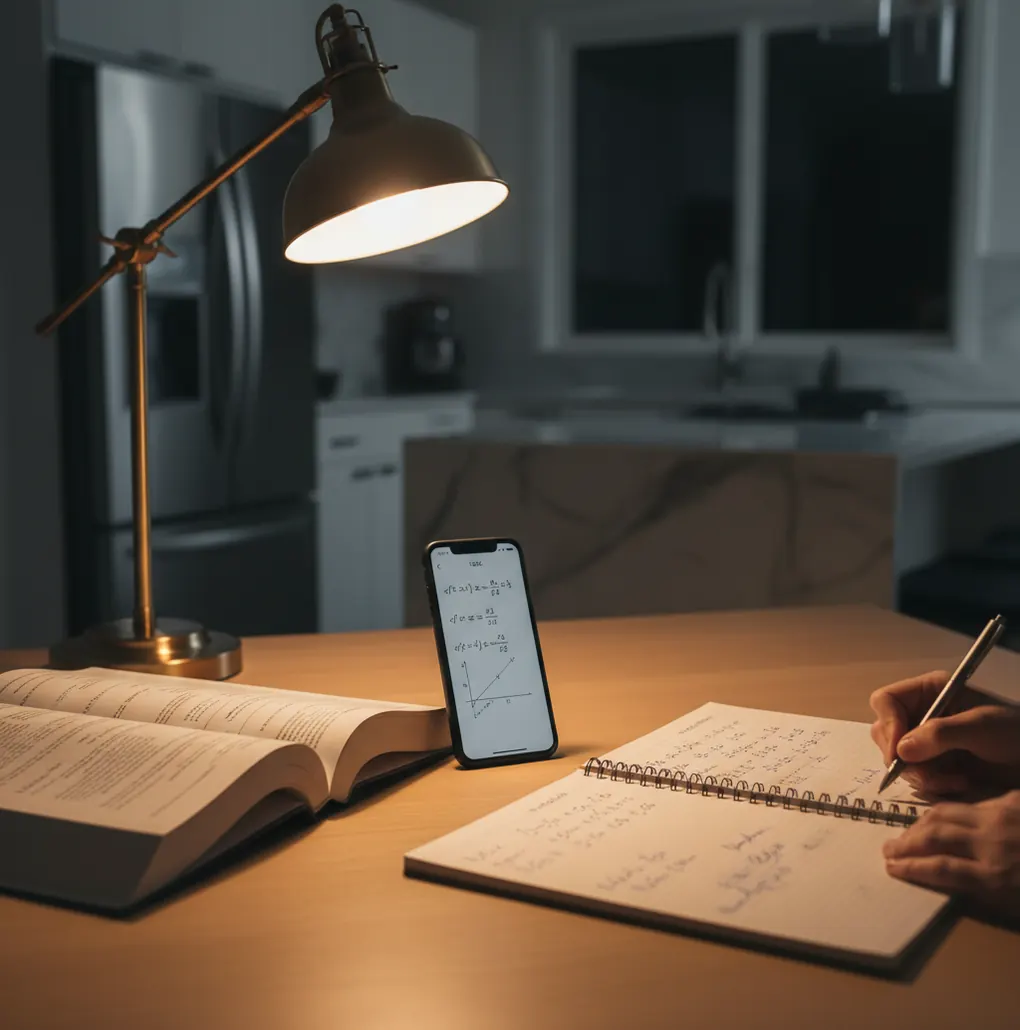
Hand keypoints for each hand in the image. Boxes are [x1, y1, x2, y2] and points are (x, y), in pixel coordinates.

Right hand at [870, 672, 1019, 795]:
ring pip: (898, 758)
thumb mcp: (981, 728)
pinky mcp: (936, 763)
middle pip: (886, 732)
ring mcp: (927, 739)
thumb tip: (901, 751)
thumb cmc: (1015, 732)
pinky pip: (916, 775)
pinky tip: (958, 784)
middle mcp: (922, 712)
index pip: (886, 701)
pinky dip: (932, 784)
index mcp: (930, 691)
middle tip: (928, 774)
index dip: (888, 724)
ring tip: (955, 781)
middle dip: (903, 757)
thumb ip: (940, 734)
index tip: (899, 752)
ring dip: (922, 775)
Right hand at [883, 791, 1019, 919]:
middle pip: (936, 837)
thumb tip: (944, 878)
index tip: (890, 867)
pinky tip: (947, 817)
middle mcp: (991, 843)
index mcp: (996, 876)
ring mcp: (1000, 817)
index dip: (910, 867)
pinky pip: (973, 802)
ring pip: (946, 813)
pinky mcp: (1012, 800)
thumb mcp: (1015, 903)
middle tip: (888, 848)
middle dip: (906, 843)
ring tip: (909, 832)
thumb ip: (983, 890)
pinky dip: (955, 811)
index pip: (940, 869)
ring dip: (921, 823)